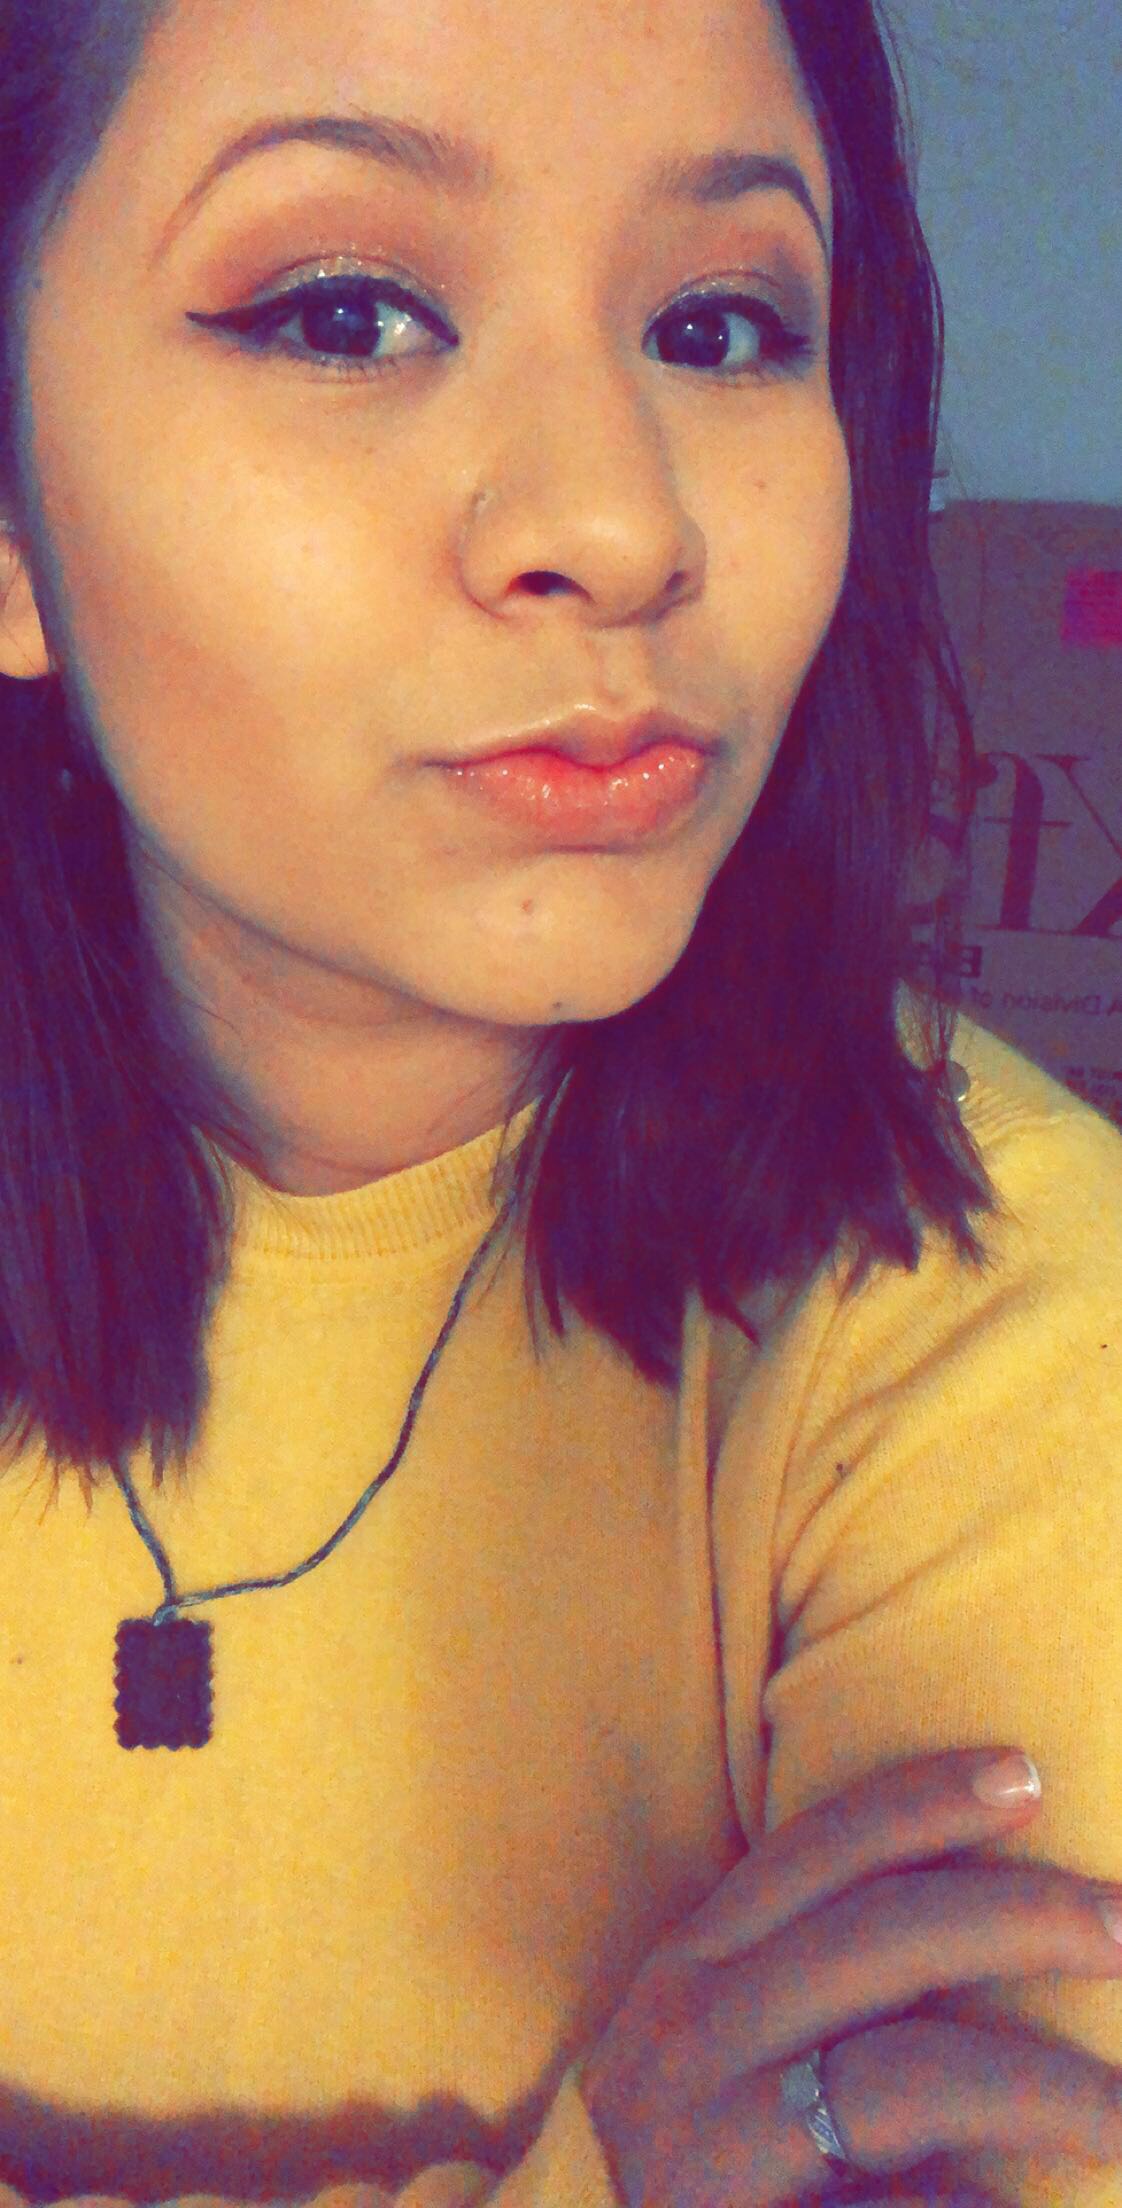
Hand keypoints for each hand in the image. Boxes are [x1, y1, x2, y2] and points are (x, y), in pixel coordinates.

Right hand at [578, 1745, 1121, 2204]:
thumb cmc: (679, 2160)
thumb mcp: (711, 2045)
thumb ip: (802, 1983)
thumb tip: (974, 1922)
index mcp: (694, 1969)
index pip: (814, 1855)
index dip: (919, 1805)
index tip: (1026, 1776)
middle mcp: (694, 2040)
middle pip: (875, 1944)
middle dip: (1016, 1920)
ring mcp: (712, 2150)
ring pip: (895, 2081)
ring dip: (1037, 2087)